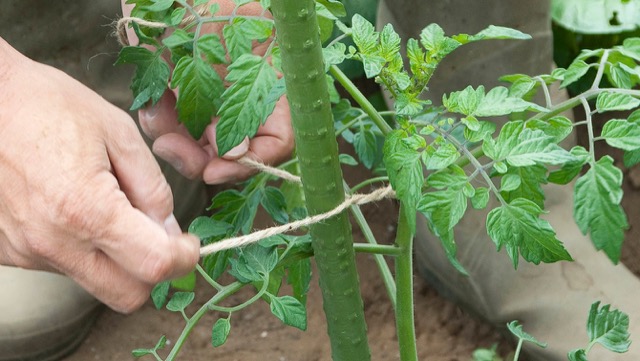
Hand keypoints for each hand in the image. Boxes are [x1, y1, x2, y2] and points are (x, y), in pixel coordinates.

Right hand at [0, 39, 199, 312]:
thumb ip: (152, 187)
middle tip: (160, 237)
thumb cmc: (46, 104)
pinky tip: (73, 207)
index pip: (154, 266)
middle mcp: (53, 242)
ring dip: (115, 257)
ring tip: (105, 205)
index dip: (184, 258)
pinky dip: (82, 248)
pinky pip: (63, 265)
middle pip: (127, 295)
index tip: (190, 244)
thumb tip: (170, 229)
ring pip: (95, 281)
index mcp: (86, 208)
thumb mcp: (118, 132)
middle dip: (153, 271)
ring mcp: (26, 252)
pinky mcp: (8, 252)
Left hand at [121, 0, 293, 183]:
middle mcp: (242, 102)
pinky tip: (153, 101)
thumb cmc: (222, 4)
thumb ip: (242, 96)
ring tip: (158, 110)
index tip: (215, 171)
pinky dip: (157, 120)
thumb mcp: (237, 43)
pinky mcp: (177, 96)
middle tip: (171, 148)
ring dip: (172, 137)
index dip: (249, 164)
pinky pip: (168, 126)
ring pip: (195, 146)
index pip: (275, 144)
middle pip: (230, 155)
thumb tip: (236, 152)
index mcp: (269, 89)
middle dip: (198, 158)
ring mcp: (209, 102)